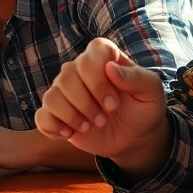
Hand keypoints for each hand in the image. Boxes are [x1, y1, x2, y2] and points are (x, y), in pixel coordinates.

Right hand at [34, 38, 170, 169]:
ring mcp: (64, 92)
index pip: (91, 54)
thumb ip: (136, 77)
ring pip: (52, 96)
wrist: (134, 137)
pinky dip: (54, 127)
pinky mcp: (56, 114)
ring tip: (90, 127)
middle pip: (67, 76)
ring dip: (71, 116)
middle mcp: (79, 70)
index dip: (98, 79)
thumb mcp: (151, 93)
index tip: (113, 102)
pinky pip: (42, 116)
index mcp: (103, 58)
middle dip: (86, 103)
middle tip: (104, 119)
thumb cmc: (143, 109)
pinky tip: (70, 134)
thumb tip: (111, 69)